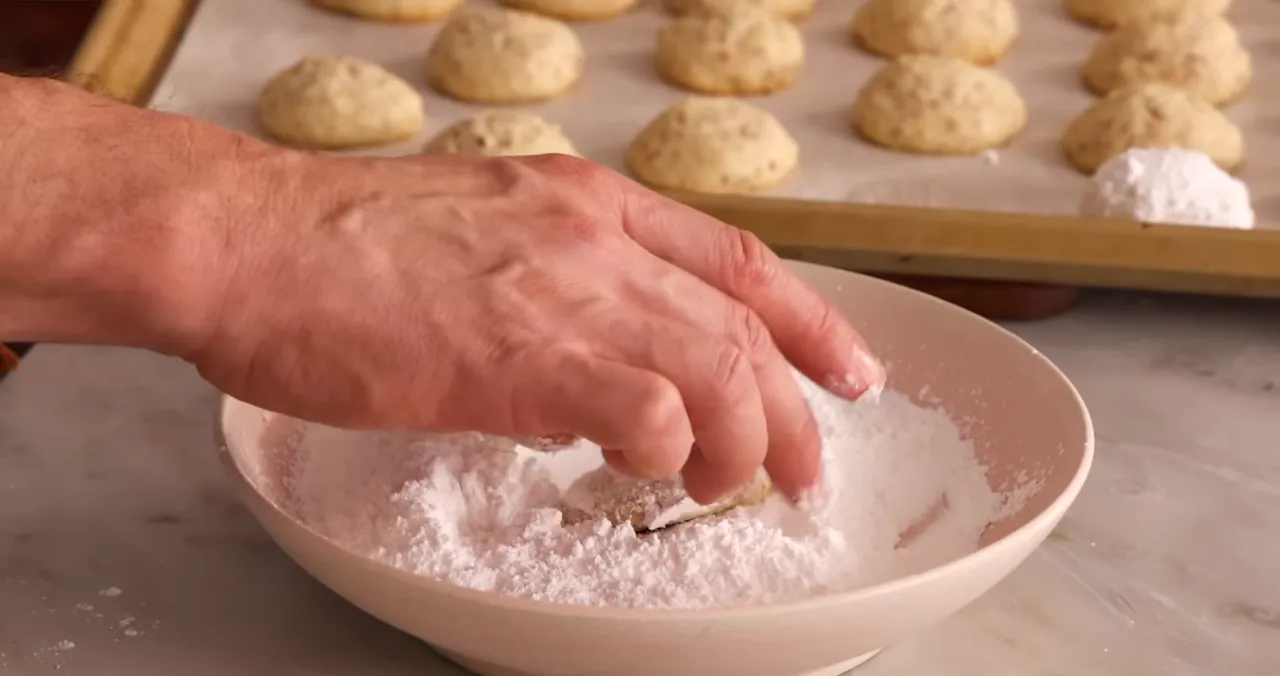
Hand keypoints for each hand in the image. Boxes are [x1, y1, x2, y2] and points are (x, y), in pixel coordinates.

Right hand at [191, 152, 883, 502]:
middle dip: (792, 410)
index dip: (812, 323)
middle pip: (746, 330)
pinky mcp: (525, 358)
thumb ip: (552, 281)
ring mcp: (567, 293)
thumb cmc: (337, 248)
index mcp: (588, 204)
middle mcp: (596, 239)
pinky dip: (665, 447)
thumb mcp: (478, 232)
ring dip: (739, 443)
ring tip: (718, 488)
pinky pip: (648, 408)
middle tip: (800, 469)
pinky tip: (641, 469)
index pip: (741, 263)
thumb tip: (592, 356)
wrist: (248, 243)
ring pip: (719, 371)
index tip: (847, 370)